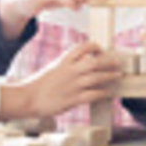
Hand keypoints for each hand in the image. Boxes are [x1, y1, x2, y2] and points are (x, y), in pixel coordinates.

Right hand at [0, 42, 120, 119]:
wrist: (28, 98)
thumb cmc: (39, 85)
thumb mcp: (53, 69)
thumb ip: (67, 65)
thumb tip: (81, 64)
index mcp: (64, 61)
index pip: (83, 47)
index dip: (94, 46)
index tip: (101, 49)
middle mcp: (70, 71)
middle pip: (95, 62)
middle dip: (108, 62)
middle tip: (117, 62)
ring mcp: (73, 85)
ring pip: (97, 77)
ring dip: (109, 76)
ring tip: (117, 76)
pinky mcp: (73, 99)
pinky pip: (92, 94)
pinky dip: (102, 93)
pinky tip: (108, 93)